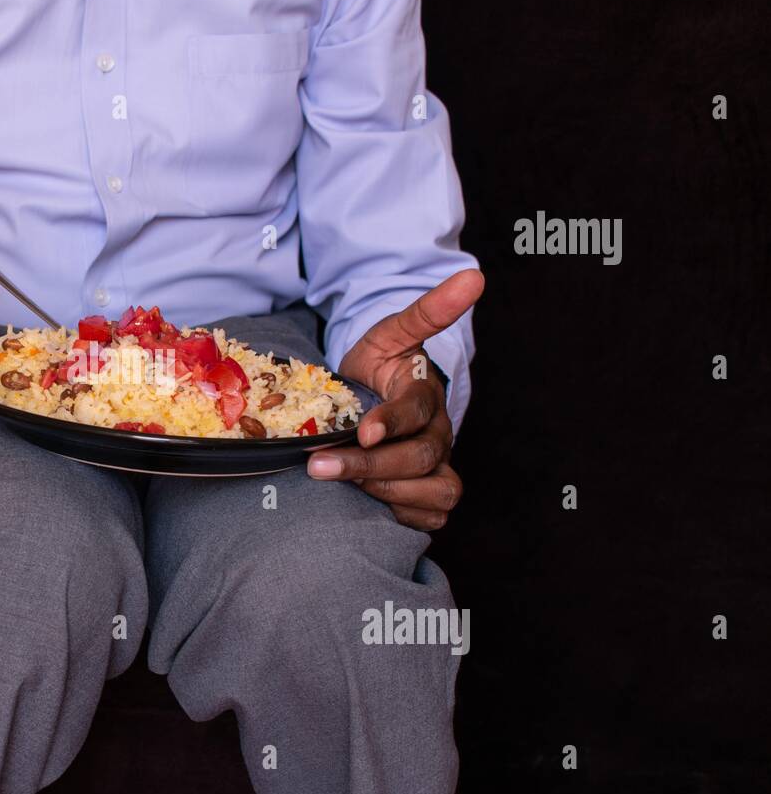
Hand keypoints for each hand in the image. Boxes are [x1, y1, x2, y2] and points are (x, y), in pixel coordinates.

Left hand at [308, 269, 484, 530]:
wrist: (373, 392)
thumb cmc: (380, 364)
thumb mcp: (391, 333)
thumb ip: (426, 310)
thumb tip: (473, 276)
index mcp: (427, 395)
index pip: (418, 411)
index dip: (393, 422)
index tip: (363, 431)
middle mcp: (439, 434)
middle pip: (420, 458)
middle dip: (369, 465)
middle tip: (320, 466)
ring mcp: (437, 466)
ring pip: (435, 493)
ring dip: (386, 493)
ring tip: (339, 484)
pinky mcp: (428, 494)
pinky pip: (429, 517)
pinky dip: (402, 516)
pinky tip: (365, 506)